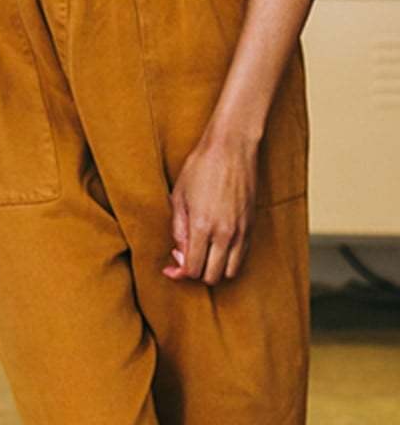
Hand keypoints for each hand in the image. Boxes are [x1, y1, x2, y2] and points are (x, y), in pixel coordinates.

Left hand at [165, 128, 259, 285]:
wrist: (231, 148)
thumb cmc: (201, 167)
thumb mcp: (179, 195)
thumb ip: (178, 229)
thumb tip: (179, 255)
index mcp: (202, 225)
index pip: (193, 268)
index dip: (180, 272)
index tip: (172, 267)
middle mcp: (224, 234)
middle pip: (211, 276)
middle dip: (196, 272)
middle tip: (185, 258)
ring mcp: (241, 232)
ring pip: (230, 272)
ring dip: (214, 269)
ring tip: (202, 253)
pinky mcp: (252, 227)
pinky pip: (242, 257)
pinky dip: (229, 260)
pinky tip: (217, 247)